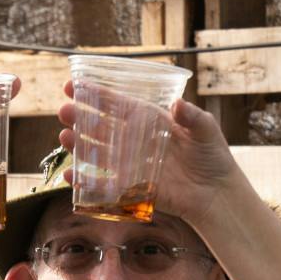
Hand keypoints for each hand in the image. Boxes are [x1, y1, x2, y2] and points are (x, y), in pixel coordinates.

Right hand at [57, 89, 246, 232]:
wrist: (218, 193)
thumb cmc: (213, 158)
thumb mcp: (207, 131)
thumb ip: (193, 117)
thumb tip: (178, 104)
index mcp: (150, 121)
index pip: (118, 104)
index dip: (96, 95)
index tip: (73, 86)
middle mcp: (137, 140)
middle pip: (102, 126)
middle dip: (80, 118)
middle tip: (63, 111)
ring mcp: (133, 164)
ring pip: (99, 152)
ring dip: (79, 145)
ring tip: (64, 138)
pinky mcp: (134, 188)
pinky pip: (105, 184)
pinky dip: (86, 181)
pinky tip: (70, 175)